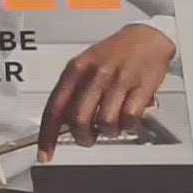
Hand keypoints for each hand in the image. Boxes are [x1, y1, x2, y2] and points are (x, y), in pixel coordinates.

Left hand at [38, 23, 174, 162]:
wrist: (147, 37)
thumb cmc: (114, 54)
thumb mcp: (85, 66)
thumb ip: (72, 93)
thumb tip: (60, 126)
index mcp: (75, 69)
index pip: (55, 108)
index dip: (47, 136)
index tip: (45, 155)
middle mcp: (94, 75)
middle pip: (78, 121)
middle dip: (83, 138)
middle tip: (89, 137)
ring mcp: (118, 81)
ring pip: (105, 123)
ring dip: (109, 131)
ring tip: (114, 121)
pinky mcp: (141, 87)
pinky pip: (129, 119)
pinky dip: (128, 126)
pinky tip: (129, 116)